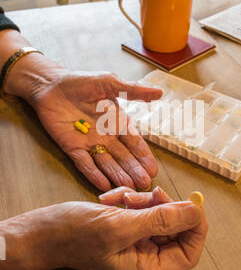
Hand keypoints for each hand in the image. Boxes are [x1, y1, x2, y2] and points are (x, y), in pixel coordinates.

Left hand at [32, 71, 161, 190]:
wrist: (50, 85)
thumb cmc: (81, 82)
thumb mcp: (110, 83)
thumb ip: (133, 91)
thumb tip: (160, 92)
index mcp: (118, 122)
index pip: (134, 143)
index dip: (143, 156)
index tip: (153, 170)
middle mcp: (106, 136)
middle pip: (123, 157)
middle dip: (133, 171)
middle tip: (144, 185)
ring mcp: (89, 144)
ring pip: (106, 163)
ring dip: (116, 175)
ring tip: (127, 188)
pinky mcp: (71, 147)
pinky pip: (84, 163)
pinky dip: (93, 174)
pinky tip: (103, 185)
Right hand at [50, 186, 207, 269]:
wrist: (44, 231)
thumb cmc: (75, 234)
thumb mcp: (120, 225)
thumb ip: (160, 219)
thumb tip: (196, 211)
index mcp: (145, 267)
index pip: (187, 253)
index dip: (195, 228)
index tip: (192, 204)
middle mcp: (143, 257)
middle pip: (174, 231)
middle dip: (164, 207)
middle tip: (152, 193)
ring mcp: (134, 242)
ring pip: (157, 215)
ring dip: (144, 200)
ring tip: (124, 197)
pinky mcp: (125, 227)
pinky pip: (140, 209)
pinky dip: (130, 199)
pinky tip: (111, 199)